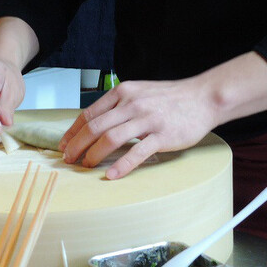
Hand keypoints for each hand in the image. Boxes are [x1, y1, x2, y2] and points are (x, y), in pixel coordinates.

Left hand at [59, 78, 217, 179]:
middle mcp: (131, 104)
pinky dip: (121, 165)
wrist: (203, 97)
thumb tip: (95, 123)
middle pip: (95, 127)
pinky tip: (111, 175)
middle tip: (68, 159)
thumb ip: (119, 104)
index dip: (73, 131)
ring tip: (86, 166)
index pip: (89, 113)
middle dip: (77, 145)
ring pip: (111, 138)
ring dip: (93, 155)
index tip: (64, 144)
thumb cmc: (170, 97)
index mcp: (123, 92)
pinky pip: (137, 152)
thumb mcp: (139, 91)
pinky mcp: (162, 135)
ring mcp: (147, 119)